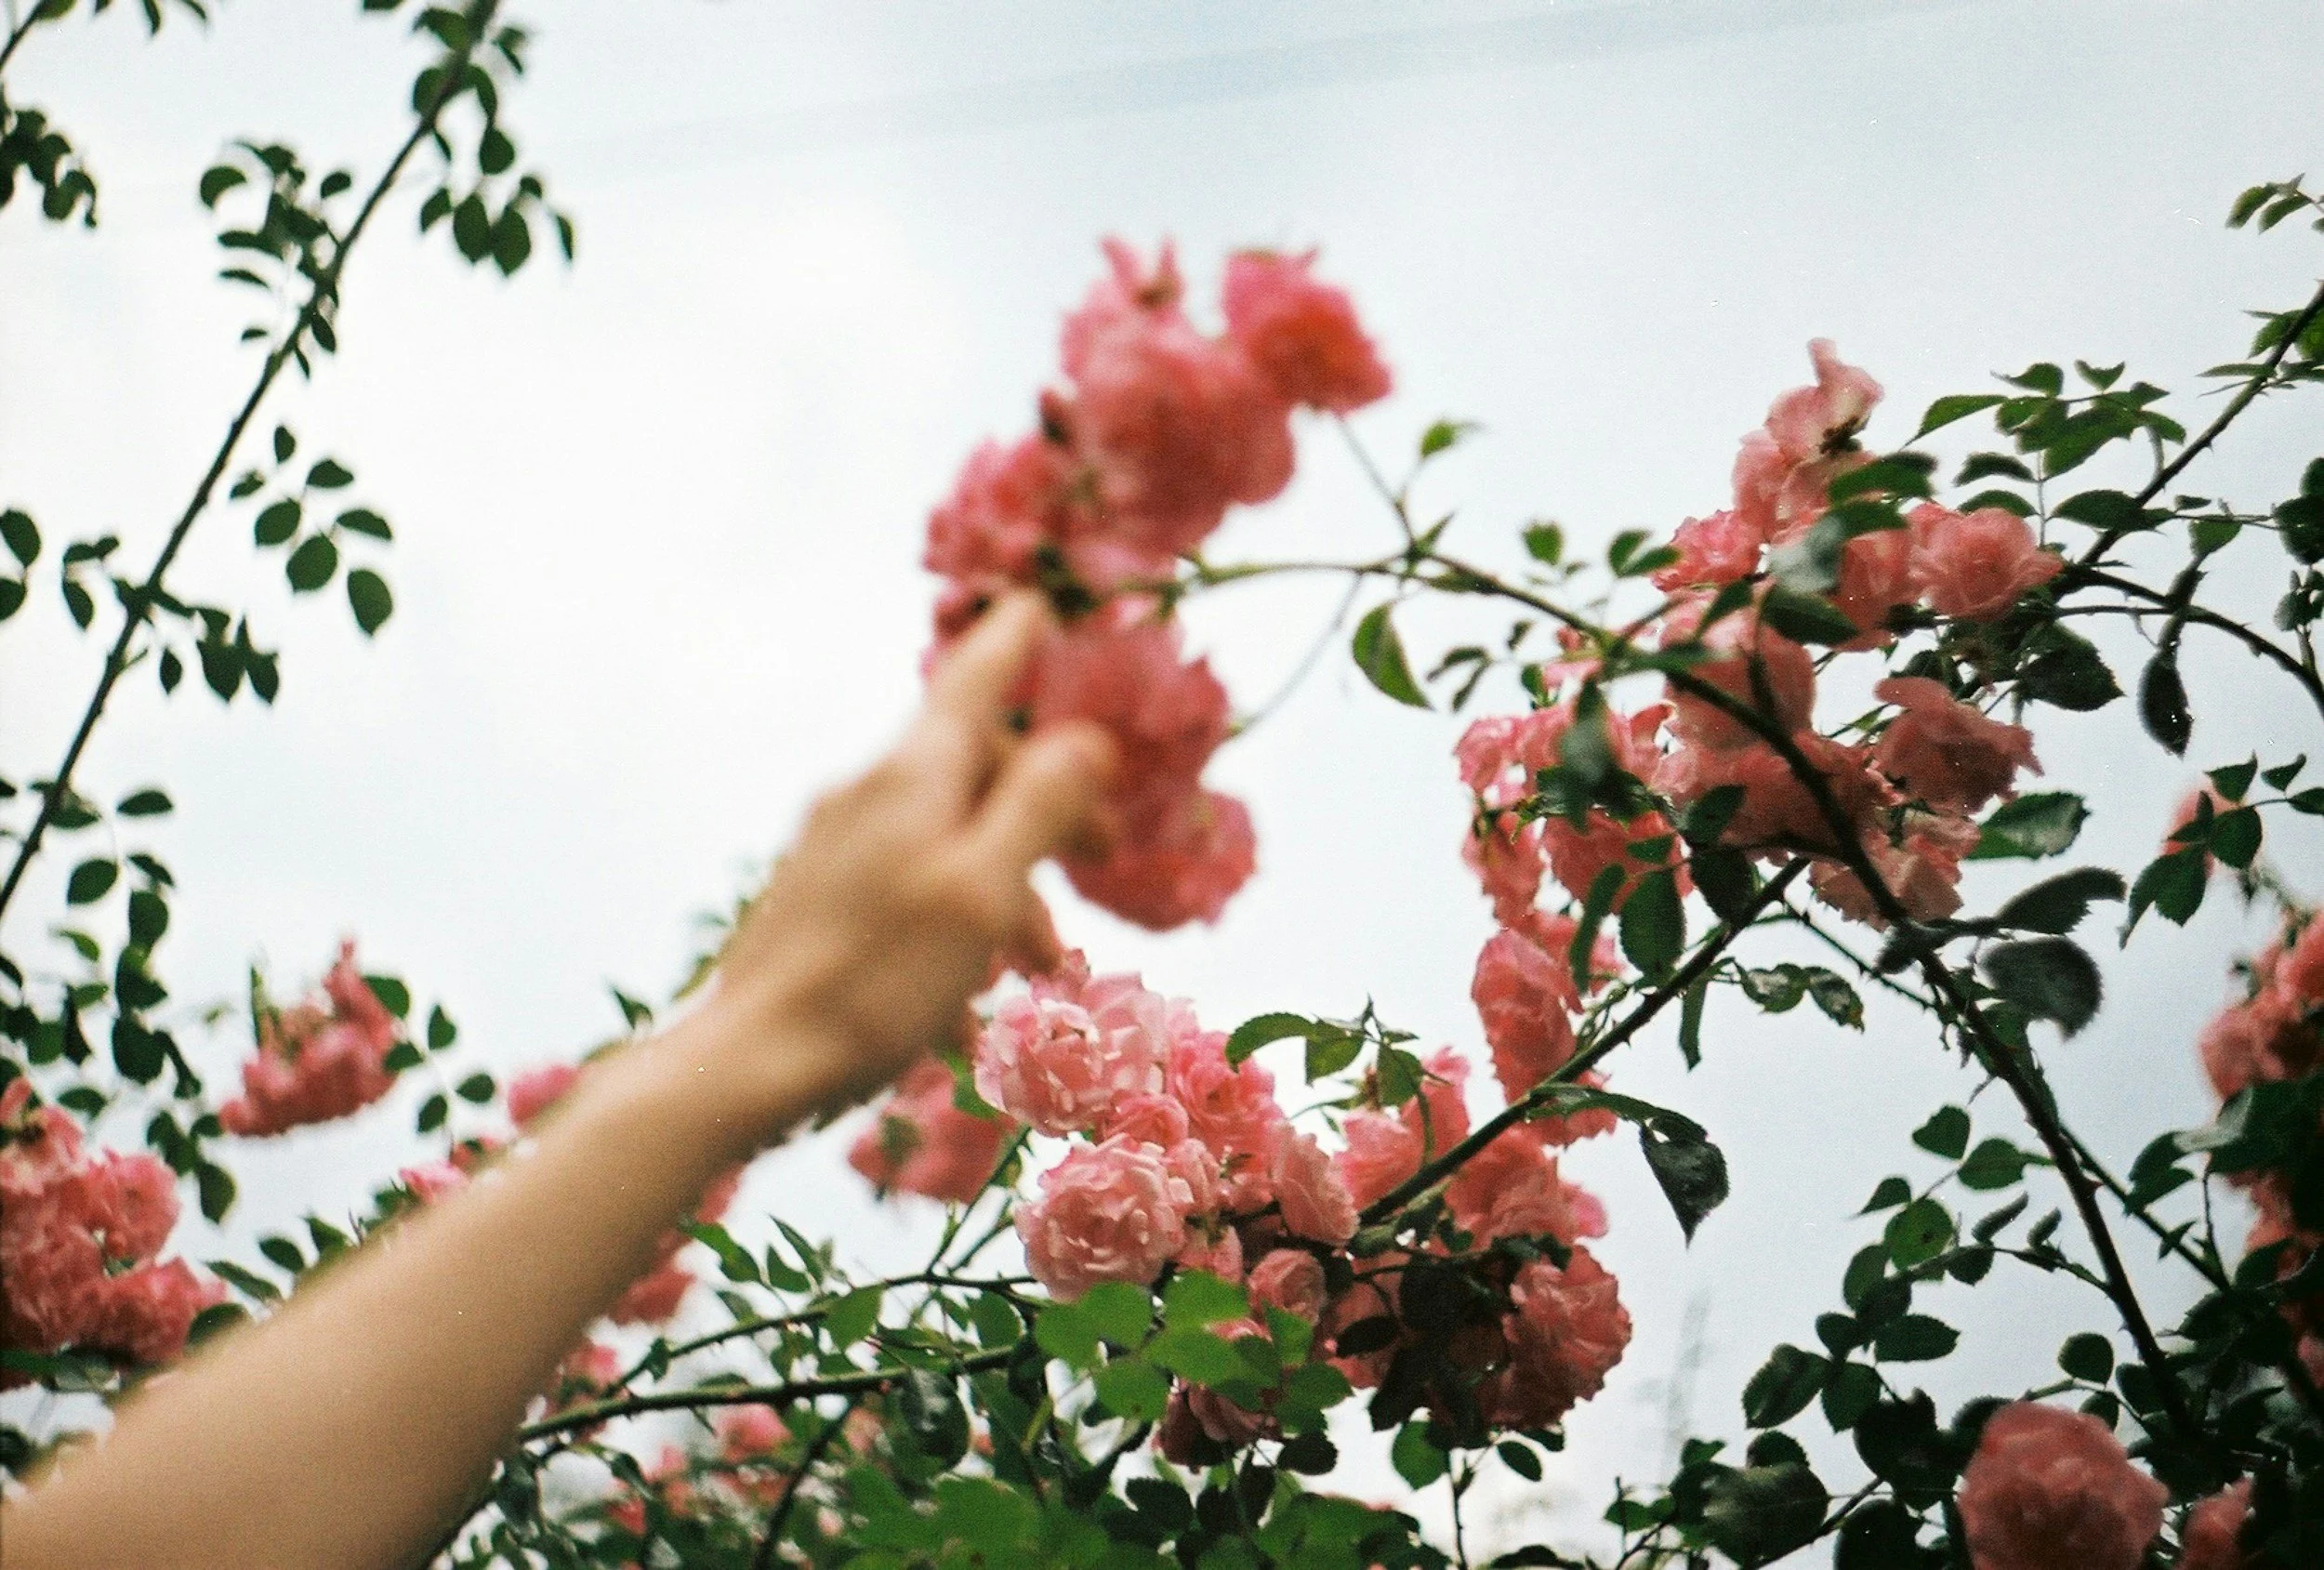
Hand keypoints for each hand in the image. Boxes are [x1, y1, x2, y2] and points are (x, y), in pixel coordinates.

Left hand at [701, 593, 1114, 1128]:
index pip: (972, 682)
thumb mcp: (981, 891)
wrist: (743, 1064)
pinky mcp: (816, 902)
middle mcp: (868, 795)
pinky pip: (908, 891)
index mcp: (911, 778)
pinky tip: (966, 1010)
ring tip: (1040, 969)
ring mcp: (836, 848)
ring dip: (1007, 891)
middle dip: (1045, 811)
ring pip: (947, 840)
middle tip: (1105, 861)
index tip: (1035, 602)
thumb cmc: (875, 982)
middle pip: (973, 769)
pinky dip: (955, 930)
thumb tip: (1084, 738)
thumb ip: (1038, 807)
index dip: (1011, 642)